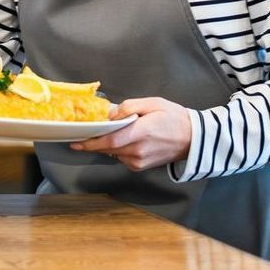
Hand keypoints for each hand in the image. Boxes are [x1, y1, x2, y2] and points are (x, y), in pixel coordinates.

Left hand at [69, 97, 192, 171]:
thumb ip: (129, 107)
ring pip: (113, 153)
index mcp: (141, 133)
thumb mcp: (152, 103)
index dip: (90, 143)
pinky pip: (121, 157)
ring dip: (105, 144)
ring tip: (103, 132)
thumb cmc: (174, 118)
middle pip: (107, 148)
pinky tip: (121, 139)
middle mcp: (139, 151)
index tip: (75, 141)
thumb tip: (111, 115)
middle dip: (92, 142)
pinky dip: (116, 149)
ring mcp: (140, 161)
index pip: (110, 141)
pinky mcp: (141, 166)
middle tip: (81, 134)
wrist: (194, 138)